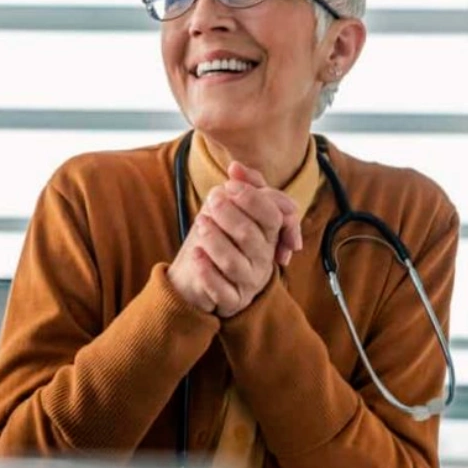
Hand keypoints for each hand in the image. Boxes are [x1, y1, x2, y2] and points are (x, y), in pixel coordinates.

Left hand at [167, 162, 302, 317]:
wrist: (205, 278)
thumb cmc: (225, 237)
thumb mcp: (235, 208)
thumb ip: (243, 186)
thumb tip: (235, 167)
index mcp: (270, 235)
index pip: (271, 215)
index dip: (252, 199)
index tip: (228, 187)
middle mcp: (263, 259)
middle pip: (251, 237)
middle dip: (230, 216)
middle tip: (211, 201)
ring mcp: (249, 282)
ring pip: (233, 263)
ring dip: (215, 240)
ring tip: (200, 223)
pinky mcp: (232, 300)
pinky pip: (221, 289)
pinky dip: (206, 271)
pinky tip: (195, 254)